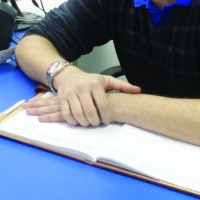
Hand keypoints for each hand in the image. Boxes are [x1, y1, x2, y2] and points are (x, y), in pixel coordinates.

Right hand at [23, 68, 140, 126]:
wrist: (68, 76)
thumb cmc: (90, 80)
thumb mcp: (106, 80)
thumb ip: (122, 86)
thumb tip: (138, 90)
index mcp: (94, 84)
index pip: (102, 104)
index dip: (105, 116)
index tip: (106, 120)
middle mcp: (81, 88)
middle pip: (90, 111)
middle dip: (94, 121)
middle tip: (97, 123)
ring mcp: (70, 93)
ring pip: (78, 114)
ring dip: (84, 122)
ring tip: (88, 123)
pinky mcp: (61, 99)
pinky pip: (67, 114)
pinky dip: (73, 121)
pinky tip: (78, 121)